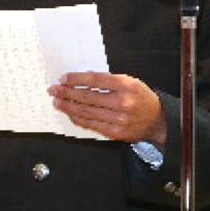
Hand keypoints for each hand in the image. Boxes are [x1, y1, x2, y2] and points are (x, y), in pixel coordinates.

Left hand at [48, 72, 165, 149]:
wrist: (156, 120)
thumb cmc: (140, 97)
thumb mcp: (129, 82)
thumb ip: (108, 81)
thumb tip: (82, 79)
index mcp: (125, 85)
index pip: (95, 80)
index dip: (77, 79)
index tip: (63, 78)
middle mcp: (122, 102)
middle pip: (88, 97)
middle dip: (67, 92)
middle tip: (54, 90)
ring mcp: (118, 119)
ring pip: (87, 112)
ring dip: (68, 106)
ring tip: (57, 102)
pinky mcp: (115, 132)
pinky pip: (91, 124)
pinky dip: (78, 118)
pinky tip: (69, 113)